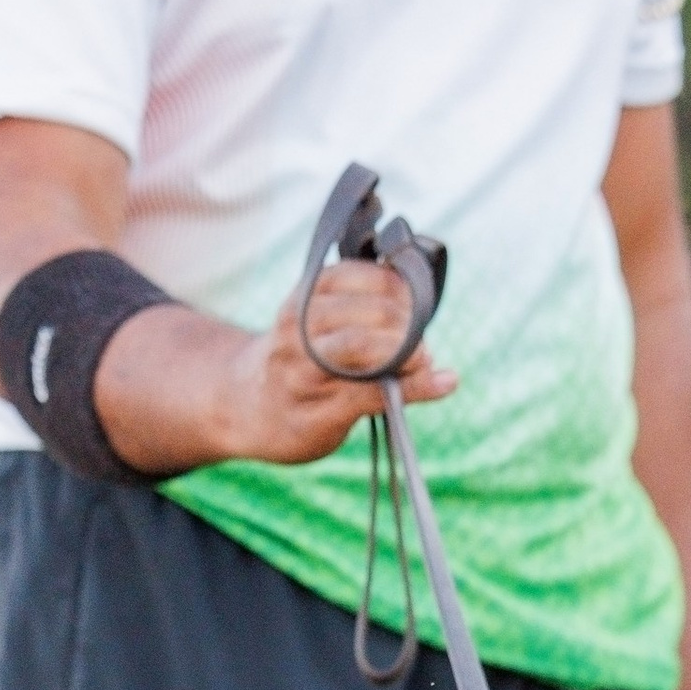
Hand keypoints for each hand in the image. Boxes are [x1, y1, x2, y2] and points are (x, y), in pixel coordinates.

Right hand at [96, 262, 456, 473]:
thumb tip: (420, 295)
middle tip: (422, 341)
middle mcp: (297, 331)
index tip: (415, 300)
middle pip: (365, 313)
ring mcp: (301, 374)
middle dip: (406, 323)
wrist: (246, 407)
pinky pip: (372, 396)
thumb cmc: (300, 359)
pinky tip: (444, 382)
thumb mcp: (316, 319)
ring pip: (363, 351)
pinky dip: (418, 388)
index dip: (394, 285)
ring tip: (424, 360)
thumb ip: (359, 304)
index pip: (353, 275)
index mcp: (302, 299)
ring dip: (407, 352)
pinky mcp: (316, 414)